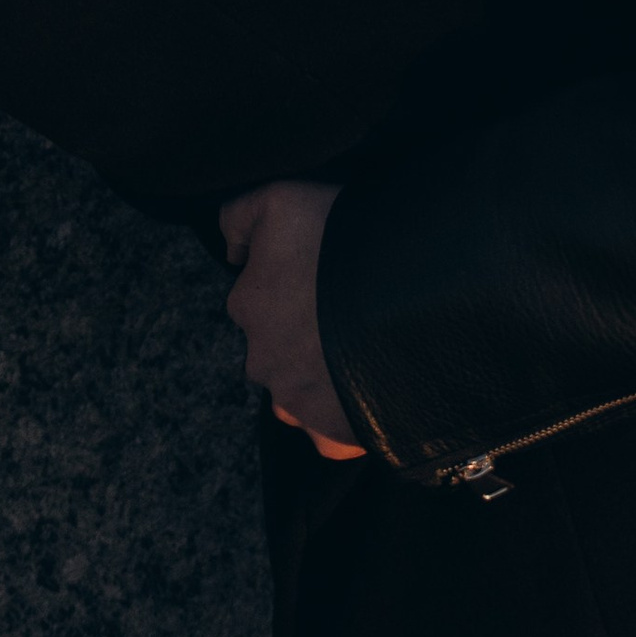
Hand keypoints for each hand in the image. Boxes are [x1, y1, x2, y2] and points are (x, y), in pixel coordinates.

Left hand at [220, 180, 364, 459]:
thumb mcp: (279, 198)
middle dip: (300, 336)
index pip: (256, 296)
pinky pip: (331, 433)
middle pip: (275, 349)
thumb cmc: (338, 242)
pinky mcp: (331, 438)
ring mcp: (296, 405)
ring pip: (299, 392)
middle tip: (340, 312)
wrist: (403, 297)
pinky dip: (345, 417)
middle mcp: (261, 361)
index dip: (289, 281)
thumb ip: (238, 217)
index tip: (319, 273)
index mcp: (247, 306)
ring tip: (360, 350)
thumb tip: (232, 252)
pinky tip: (370, 388)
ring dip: (319, 376)